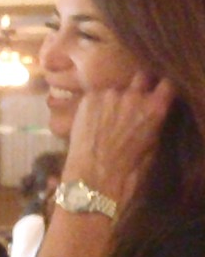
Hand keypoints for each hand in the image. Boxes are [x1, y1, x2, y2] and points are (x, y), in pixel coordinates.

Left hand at [64, 72, 175, 207]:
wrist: (93, 178)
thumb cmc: (128, 171)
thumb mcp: (153, 147)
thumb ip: (154, 123)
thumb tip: (153, 115)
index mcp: (156, 108)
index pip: (166, 85)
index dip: (161, 90)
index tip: (157, 95)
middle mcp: (134, 95)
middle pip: (141, 78)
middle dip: (139, 86)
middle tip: (132, 101)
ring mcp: (109, 94)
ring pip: (115, 88)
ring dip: (114, 97)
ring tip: (107, 115)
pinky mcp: (88, 99)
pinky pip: (96, 96)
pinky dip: (96, 104)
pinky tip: (92, 119)